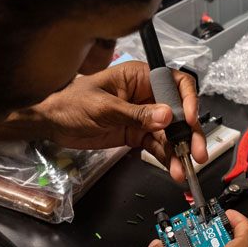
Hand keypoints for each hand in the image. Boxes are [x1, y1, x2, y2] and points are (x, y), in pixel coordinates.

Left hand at [35, 61, 207, 181]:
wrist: (51, 123)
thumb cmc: (70, 102)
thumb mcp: (103, 107)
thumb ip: (136, 114)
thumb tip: (165, 116)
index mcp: (139, 77)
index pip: (175, 83)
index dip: (187, 101)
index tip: (187, 120)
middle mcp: (146, 95)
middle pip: (178, 112)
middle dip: (189, 133)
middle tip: (196, 152)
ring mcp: (143, 116)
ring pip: (170, 133)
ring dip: (178, 151)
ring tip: (182, 169)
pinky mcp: (137, 134)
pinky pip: (157, 146)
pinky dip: (166, 158)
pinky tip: (172, 168)